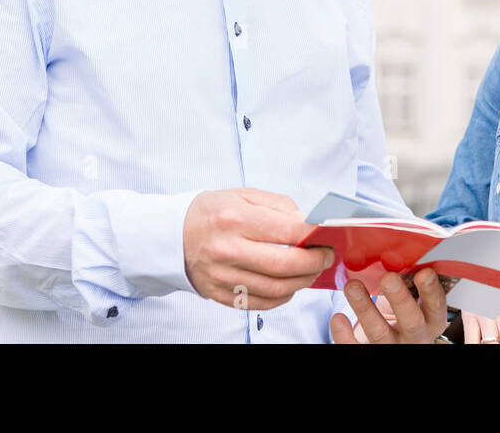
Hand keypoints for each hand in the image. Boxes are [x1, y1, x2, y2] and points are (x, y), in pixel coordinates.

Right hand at [182, 188, 332, 308]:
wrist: (172, 234)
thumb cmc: (213, 211)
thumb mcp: (244, 196)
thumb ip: (280, 207)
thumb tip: (310, 225)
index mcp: (235, 218)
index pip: (288, 231)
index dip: (314, 236)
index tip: (326, 236)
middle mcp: (227, 249)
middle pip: (284, 264)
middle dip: (314, 263)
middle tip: (325, 257)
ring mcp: (223, 276)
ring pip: (276, 288)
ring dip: (302, 282)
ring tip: (311, 271)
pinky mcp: (220, 294)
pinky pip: (260, 303)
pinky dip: (282, 297)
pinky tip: (290, 285)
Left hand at [330, 269, 448, 343]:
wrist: (391, 344)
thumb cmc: (402, 316)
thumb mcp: (411, 300)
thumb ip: (408, 283)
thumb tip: (395, 252)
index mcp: (430, 321)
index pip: (436, 307)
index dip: (431, 291)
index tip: (424, 272)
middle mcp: (415, 338)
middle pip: (411, 322)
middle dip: (400, 299)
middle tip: (388, 278)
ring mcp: (392, 347)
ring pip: (380, 333)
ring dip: (365, 308)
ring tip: (352, 286)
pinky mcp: (369, 353)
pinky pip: (356, 348)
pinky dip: (344, 335)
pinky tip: (338, 318)